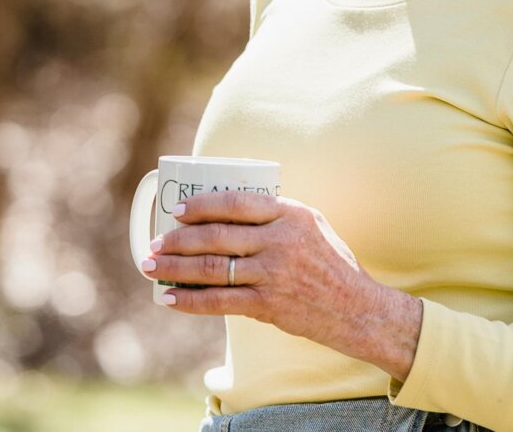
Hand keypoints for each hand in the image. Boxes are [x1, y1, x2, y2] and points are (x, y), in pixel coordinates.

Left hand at [136, 189, 424, 382]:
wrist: (360, 311)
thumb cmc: (334, 265)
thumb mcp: (313, 225)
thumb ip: (276, 215)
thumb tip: (227, 209)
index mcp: (290, 214)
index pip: (235, 202)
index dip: (200, 205)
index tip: (177, 210)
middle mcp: (280, 240)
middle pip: (215, 235)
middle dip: (176, 240)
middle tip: (153, 243)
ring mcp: (274, 273)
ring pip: (212, 268)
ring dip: (175, 268)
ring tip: (151, 267)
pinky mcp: (269, 304)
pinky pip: (220, 301)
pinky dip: (191, 300)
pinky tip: (171, 299)